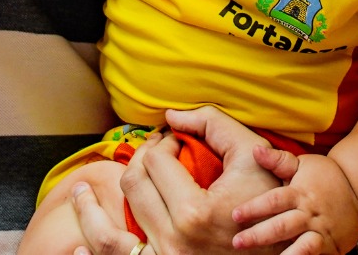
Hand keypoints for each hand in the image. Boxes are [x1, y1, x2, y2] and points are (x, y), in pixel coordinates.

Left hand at [71, 106, 283, 254]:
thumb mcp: (252, 155)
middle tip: (152, 154)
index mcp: (195, 213)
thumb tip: (169, 116)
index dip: (164, 143)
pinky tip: (77, 246)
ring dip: (88, 211)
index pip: (157, 162)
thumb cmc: (271, 200)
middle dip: (140, 161)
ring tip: (80, 192)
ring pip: (107, 237)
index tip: (176, 141)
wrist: (281, 248)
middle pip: (134, 187)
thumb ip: (213, 124)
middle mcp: (174, 243)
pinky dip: (92, 254)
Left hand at [232, 149, 357, 254]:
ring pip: (302, 247)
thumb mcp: (304, 164)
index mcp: (300, 194)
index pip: (274, 201)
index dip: (254, 208)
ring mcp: (321, 233)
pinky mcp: (330, 248)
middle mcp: (309, 215)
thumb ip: (278, 160)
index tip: (235, 214)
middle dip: (259, 235)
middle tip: (238, 242)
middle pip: (282, 226)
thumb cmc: (327, 177)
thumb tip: (255, 150)